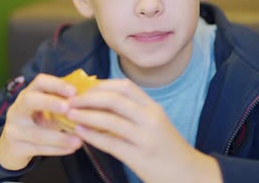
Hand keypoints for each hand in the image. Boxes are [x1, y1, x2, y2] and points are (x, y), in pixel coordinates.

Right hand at [0, 73, 82, 170]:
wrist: (12, 146)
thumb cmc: (35, 122)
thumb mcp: (45, 110)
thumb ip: (61, 105)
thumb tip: (88, 102)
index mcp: (28, 94)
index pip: (39, 82)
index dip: (56, 84)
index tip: (74, 91)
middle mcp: (17, 109)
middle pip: (30, 100)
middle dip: (50, 102)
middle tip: (68, 108)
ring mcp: (14, 129)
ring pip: (36, 133)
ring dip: (60, 137)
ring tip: (78, 141)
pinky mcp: (16, 147)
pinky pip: (39, 149)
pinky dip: (57, 150)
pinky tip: (70, 149)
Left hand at [67, 79, 220, 182]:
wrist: (189, 175)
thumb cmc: (167, 150)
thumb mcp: (155, 124)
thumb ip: (133, 112)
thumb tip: (100, 102)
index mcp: (153, 108)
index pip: (125, 86)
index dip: (101, 84)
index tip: (84, 88)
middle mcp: (151, 119)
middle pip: (115, 99)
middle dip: (88, 97)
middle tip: (71, 100)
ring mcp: (146, 138)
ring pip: (110, 120)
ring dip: (86, 115)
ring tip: (69, 114)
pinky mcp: (140, 157)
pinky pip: (111, 143)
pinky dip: (92, 136)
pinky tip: (80, 133)